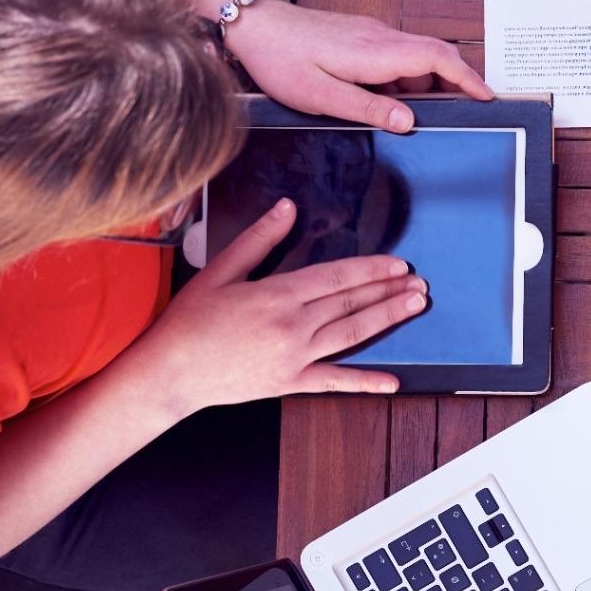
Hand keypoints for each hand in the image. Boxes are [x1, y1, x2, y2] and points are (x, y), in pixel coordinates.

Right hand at [136, 199, 427, 410]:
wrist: (170, 372)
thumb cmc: (189, 321)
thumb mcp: (220, 270)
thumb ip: (259, 239)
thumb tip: (287, 208)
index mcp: (277, 295)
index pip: (337, 277)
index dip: (371, 269)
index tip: (398, 263)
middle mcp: (292, 326)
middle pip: (351, 303)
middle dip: (388, 290)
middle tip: (420, 283)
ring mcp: (295, 357)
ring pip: (352, 334)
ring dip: (387, 319)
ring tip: (415, 306)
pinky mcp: (290, 383)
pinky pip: (335, 381)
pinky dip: (365, 383)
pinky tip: (392, 382)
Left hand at [225, 0, 493, 133]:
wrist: (254, 25)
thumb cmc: (281, 59)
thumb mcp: (320, 95)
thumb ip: (367, 108)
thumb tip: (408, 121)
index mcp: (375, 52)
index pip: (437, 59)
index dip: (468, 78)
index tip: (487, 96)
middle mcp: (380, 38)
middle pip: (436, 55)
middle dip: (457, 83)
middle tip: (467, 111)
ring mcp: (373, 35)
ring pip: (418, 57)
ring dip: (428, 85)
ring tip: (424, 116)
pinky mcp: (363, 38)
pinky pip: (399, 56)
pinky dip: (408, 79)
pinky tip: (393, 100)